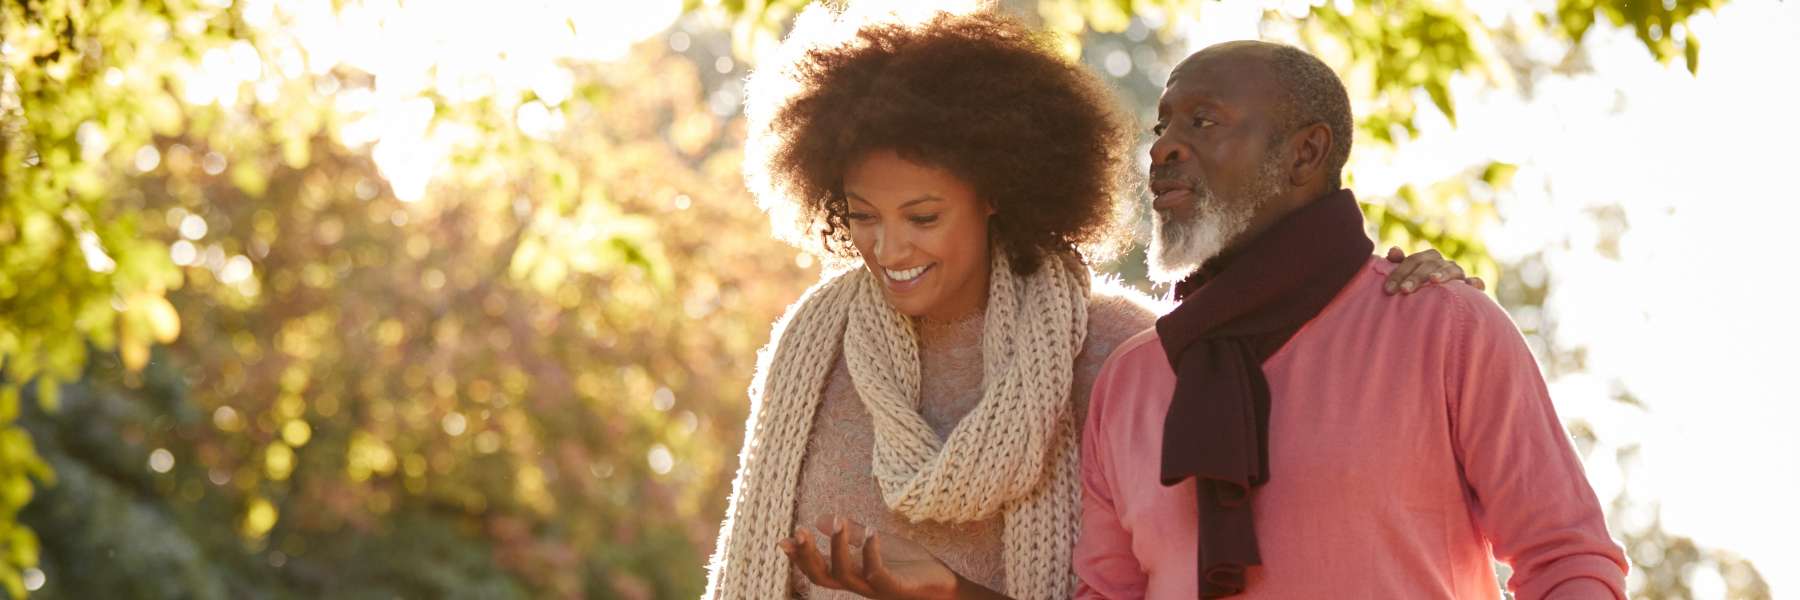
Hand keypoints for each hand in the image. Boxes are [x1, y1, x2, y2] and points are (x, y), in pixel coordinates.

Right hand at [778, 514, 972, 599]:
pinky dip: (871, 552)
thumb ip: (850, 534)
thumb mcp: (875, 545)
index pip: (818, 569)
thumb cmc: (910, 569)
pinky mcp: (895, 588)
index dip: (799, 558)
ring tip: (836, 521)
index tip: (782, 540)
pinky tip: (871, 531)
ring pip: (846, 574)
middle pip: (823, 576)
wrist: (945, 588)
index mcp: (852, 574)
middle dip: (808, 556)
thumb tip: (820, 518)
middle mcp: (859, 584)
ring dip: (838, 547)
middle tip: (797, 532)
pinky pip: (878, 574)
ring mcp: (876, 588)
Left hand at [1383, 246, 1484, 294]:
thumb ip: (1399, 265)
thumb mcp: (1407, 277)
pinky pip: (1476, 282)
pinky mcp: (1472, 288)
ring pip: (1452, 269)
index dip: (1399, 272)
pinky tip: (1472, 285)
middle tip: (1404, 290)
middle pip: (1430, 264)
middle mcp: (1443, 264)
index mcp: (1427, 259)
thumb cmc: (1417, 290)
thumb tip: (1393, 250)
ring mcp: (1458, 274)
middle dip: (1416, 276)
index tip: (1389, 289)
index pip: (1413, 260)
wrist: (1441, 306)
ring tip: (1434, 280)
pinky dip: (1475, 282)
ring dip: (1443, 274)